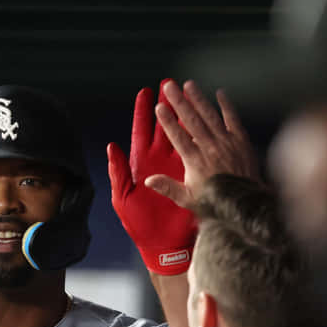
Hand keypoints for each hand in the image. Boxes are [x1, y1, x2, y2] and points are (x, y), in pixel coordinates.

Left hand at [108, 80, 196, 274]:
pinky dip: (207, 134)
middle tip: (169, 83)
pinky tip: (213, 116)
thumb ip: (118, 172)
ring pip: (185, 133)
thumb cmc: (140, 223)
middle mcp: (161, 161)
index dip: (144, 112)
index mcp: (142, 162)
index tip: (145, 92)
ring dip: (188, 113)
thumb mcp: (123, 197)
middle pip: (164, 126)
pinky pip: (203, 150)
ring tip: (190, 91)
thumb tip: (112, 146)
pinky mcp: (195, 175)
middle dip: (167, 104)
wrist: (163, 244)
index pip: (143, 130)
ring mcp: (179, 166)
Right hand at [146, 80, 259, 207]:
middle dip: (179, 101)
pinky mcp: (241, 141)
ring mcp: (227, 143)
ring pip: (210, 116)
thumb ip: (168, 188)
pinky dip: (227, 106)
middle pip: (192, 120)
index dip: (168, 121)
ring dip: (199, 98)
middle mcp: (211, 148)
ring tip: (188, 84)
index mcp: (195, 162)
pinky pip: (233, 119)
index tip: (159, 107)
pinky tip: (220, 93)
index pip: (178, 137)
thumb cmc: (215, 204)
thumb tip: (148, 180)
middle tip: (169, 85)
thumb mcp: (188, 200)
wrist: (247, 204)